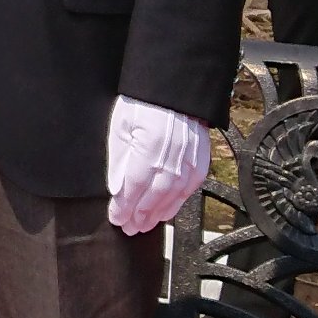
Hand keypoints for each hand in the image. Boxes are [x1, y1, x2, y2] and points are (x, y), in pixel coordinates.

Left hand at [105, 95, 211, 234]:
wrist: (175, 88)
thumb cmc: (143, 103)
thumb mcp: (121, 127)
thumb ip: (119, 159)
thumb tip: (116, 189)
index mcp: (149, 149)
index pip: (134, 188)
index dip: (124, 207)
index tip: (116, 218)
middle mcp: (172, 159)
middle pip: (154, 198)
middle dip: (139, 216)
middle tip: (128, 228)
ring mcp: (190, 162)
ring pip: (173, 198)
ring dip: (157, 215)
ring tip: (143, 225)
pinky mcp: (201, 161)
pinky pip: (189, 190)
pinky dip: (176, 204)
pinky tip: (166, 212)